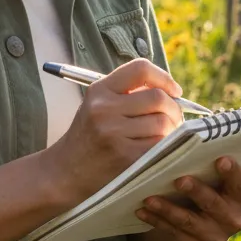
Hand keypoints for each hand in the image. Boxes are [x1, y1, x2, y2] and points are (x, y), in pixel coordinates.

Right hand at [45, 58, 183, 208]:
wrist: (66, 171)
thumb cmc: (89, 136)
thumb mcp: (98, 106)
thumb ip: (128, 94)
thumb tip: (172, 92)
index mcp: (99, 90)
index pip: (141, 69)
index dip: (164, 78)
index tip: (174, 91)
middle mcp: (104, 108)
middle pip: (158, 98)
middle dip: (174, 108)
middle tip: (174, 118)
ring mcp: (113, 133)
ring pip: (163, 123)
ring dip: (171, 130)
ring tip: (164, 135)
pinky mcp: (124, 157)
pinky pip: (160, 145)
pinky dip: (166, 146)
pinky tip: (158, 149)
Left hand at [134, 156, 240, 240]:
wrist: (202, 218)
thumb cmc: (206, 183)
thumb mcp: (210, 174)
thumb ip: (204, 161)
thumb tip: (180, 140)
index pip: (239, 183)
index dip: (232, 172)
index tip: (219, 160)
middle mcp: (233, 218)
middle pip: (213, 204)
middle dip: (196, 191)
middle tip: (179, 180)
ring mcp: (216, 236)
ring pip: (189, 222)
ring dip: (167, 209)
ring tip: (149, 199)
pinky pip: (174, 233)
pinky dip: (156, 220)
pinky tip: (142, 211)